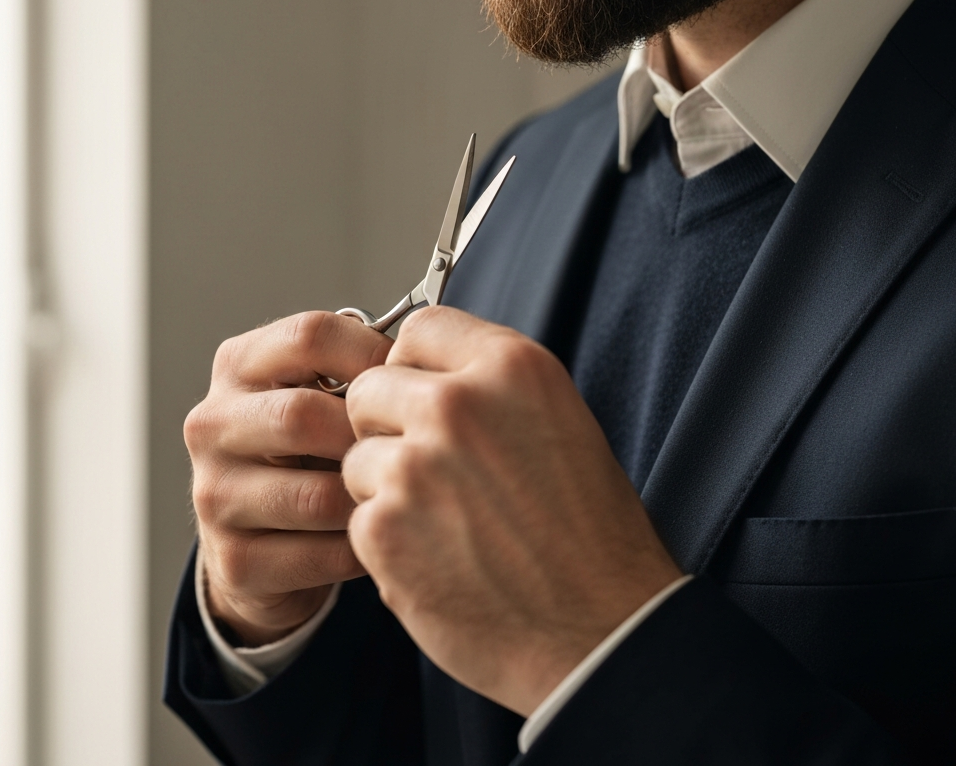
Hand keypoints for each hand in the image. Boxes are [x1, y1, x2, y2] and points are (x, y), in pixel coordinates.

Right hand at [185, 311, 391, 645]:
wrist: (261, 540)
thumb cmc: (313, 450)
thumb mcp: (324, 393)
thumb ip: (359, 369)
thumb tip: (426, 361)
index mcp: (240, 364)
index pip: (310, 335)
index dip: (374, 354)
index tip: (411, 380)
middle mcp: (212, 423)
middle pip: (302, 415)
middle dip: (368, 435)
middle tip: (410, 448)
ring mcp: (215, 494)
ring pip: (317, 497)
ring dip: (370, 499)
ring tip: (400, 495)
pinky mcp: (233, 561)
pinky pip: (323, 556)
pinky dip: (364, 549)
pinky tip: (379, 538)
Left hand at [342, 306, 681, 715]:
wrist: (600, 628)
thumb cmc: (587, 530)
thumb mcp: (559, 420)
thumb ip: (490, 385)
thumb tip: (426, 372)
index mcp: (511, 367)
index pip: (421, 327)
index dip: (415, 366)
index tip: (422, 395)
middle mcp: (458, 404)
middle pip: (371, 387)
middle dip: (387, 424)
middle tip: (428, 467)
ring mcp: (416, 465)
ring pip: (356, 454)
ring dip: (384, 485)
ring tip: (443, 520)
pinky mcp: (384, 528)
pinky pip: (357, 514)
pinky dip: (386, 538)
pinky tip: (436, 556)